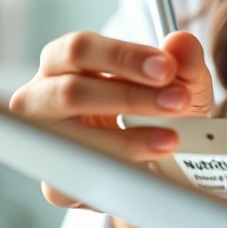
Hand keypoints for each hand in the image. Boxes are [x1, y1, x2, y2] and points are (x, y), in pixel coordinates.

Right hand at [10, 30, 213, 208]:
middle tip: (177, 102)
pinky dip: (118, 174)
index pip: (80, 49)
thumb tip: (180, 43)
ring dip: (126, 140)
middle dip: (129, 98)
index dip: (123, 57)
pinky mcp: (54, 184)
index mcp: (65, 61)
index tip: (166, 67)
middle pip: (71, 92)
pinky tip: (149, 169)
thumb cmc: (156, 107)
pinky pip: (79, 181)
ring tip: (170, 140)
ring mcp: (44, 142)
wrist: (161, 157)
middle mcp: (44, 97)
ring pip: (72, 139)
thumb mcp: (180, 82)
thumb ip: (183, 61)